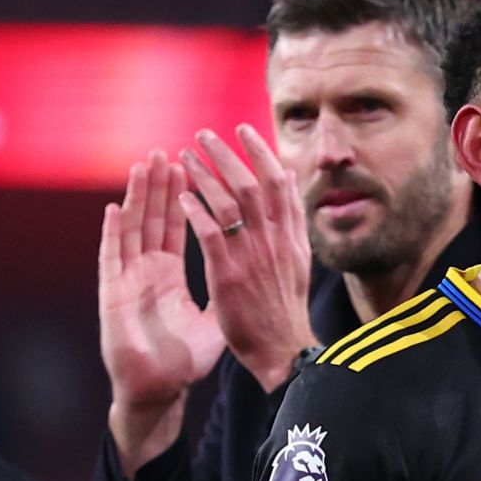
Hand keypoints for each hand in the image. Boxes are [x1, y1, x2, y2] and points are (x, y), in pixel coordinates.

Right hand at [99, 151, 226, 476]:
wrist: (156, 390)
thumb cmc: (183, 359)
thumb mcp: (214, 319)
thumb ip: (226, 290)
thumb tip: (254, 271)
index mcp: (172, 273)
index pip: (185, 227)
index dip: (193, 197)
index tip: (205, 167)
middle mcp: (150, 271)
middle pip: (158, 219)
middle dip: (166, 184)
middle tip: (174, 150)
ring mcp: (131, 281)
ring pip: (134, 229)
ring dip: (139, 197)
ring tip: (144, 165)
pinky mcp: (114, 298)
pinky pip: (113, 260)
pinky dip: (113, 234)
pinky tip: (113, 210)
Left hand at [178, 124, 317, 391]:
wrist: (283, 349)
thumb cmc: (285, 308)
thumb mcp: (299, 260)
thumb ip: (292, 223)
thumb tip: (290, 183)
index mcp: (291, 236)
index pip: (279, 183)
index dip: (261, 153)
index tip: (244, 131)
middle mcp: (275, 240)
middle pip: (253, 184)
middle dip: (228, 154)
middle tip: (205, 134)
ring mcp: (252, 256)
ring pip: (229, 202)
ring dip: (205, 175)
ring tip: (185, 157)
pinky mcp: (228, 275)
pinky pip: (211, 233)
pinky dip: (196, 211)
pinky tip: (181, 197)